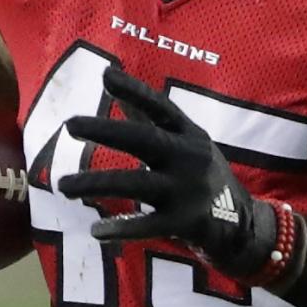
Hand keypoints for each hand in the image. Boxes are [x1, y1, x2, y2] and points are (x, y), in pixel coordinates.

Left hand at [54, 67, 272, 277]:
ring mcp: (188, 190)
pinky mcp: (185, 222)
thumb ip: (148, 117)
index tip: (106, 76)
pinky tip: (97, 230)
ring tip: (64, 185)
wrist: (243, 226)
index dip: (135, 91)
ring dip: (96, 183)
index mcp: (189, 135)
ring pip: (136, 183)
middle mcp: (190, 158)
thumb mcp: (186, 144)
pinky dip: (121, 228)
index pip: (160, 108)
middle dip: (107, 130)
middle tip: (70, 124)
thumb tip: (111, 78)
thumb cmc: (203, 179)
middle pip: (145, 140)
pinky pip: (147, 226)